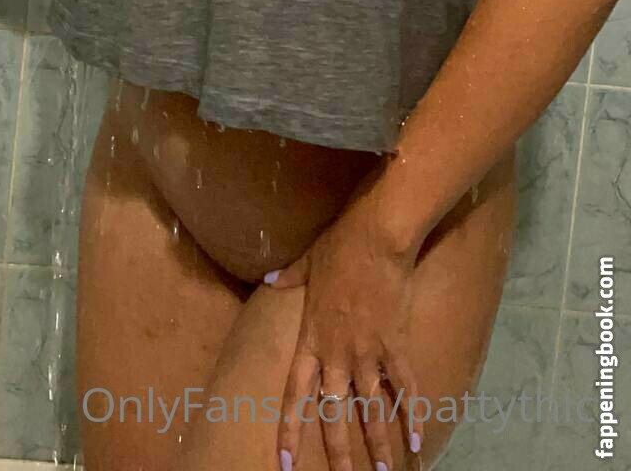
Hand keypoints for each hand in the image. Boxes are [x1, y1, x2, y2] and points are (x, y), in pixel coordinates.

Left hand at [263, 182, 424, 470]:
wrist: (376, 238)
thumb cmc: (339, 246)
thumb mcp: (306, 263)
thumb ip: (288, 278)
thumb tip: (268, 277)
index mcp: (312, 338)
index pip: (296, 393)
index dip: (291, 428)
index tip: (286, 462)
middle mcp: (338, 354)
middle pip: (334, 413)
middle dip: (338, 453)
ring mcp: (368, 352)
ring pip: (371, 410)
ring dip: (378, 445)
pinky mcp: (396, 345)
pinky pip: (405, 387)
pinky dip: (413, 414)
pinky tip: (418, 440)